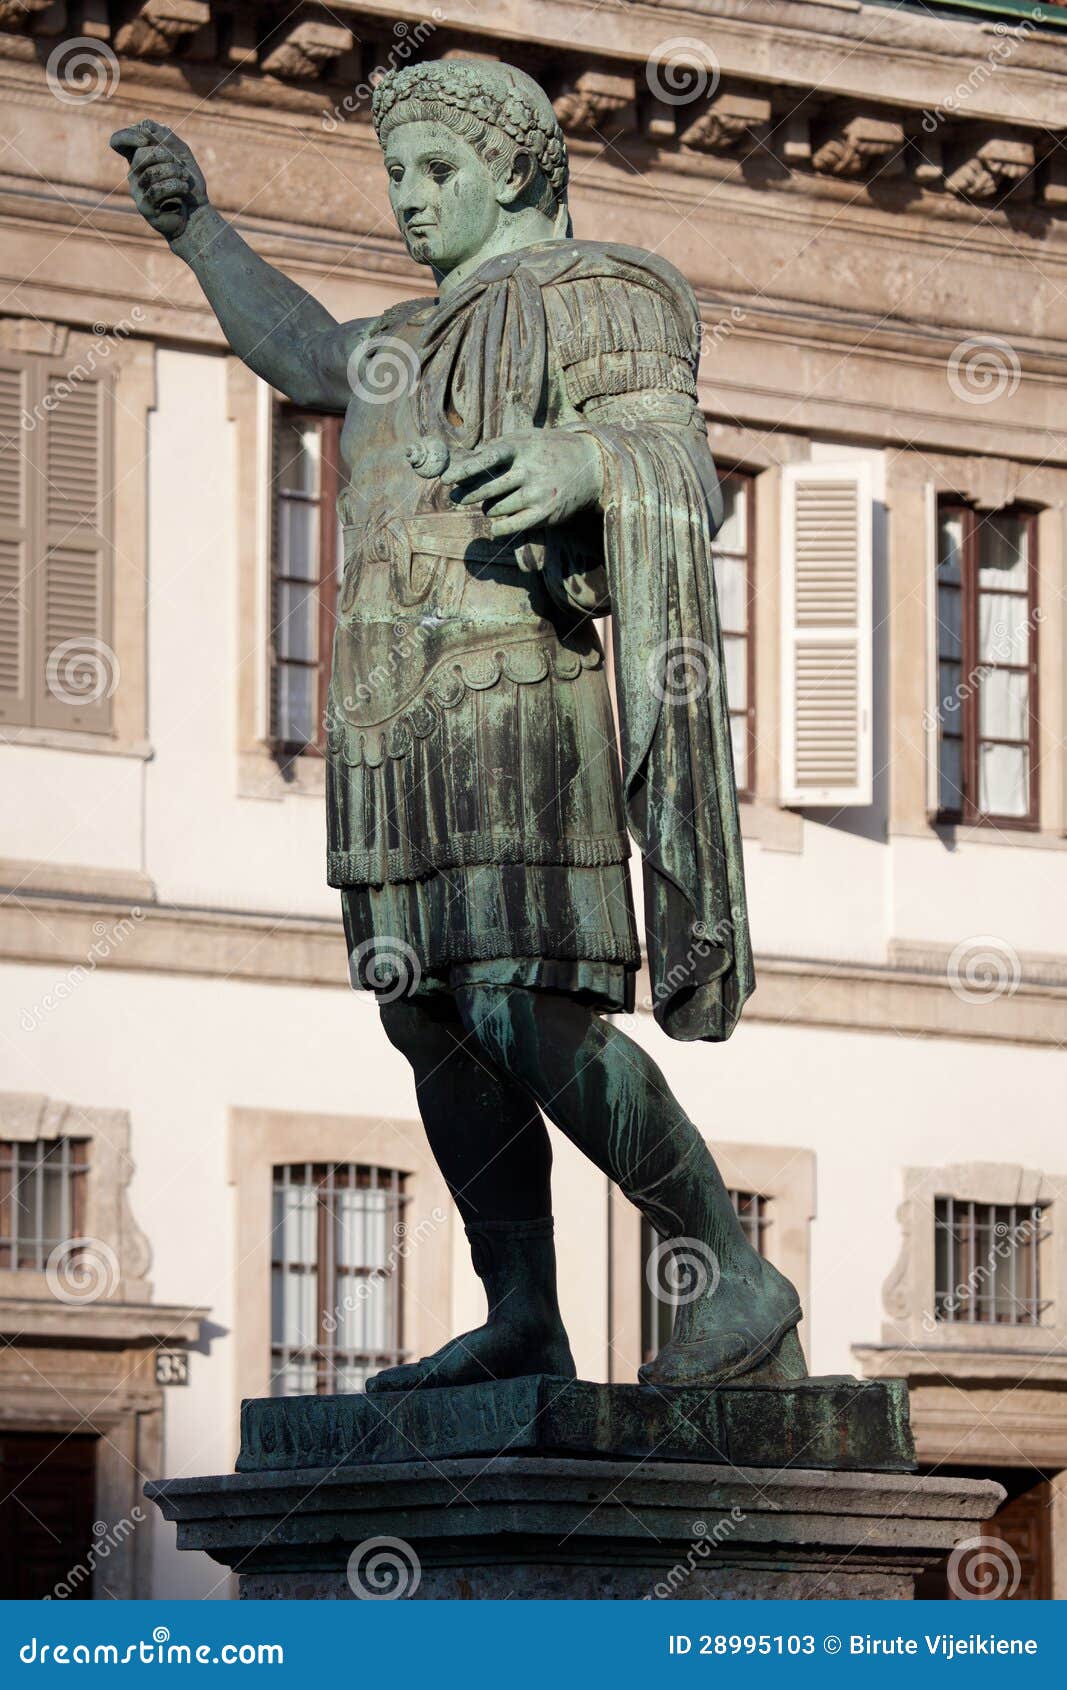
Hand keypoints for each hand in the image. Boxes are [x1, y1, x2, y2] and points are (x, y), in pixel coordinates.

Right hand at [110, 118, 208, 240]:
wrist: (197, 213)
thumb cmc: (188, 183)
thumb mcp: (181, 154)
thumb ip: (166, 137)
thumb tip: (145, 124)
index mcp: (138, 159)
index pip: (118, 142)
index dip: (128, 136)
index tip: (146, 138)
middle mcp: (134, 174)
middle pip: (140, 155)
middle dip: (164, 155)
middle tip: (180, 166)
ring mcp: (138, 192)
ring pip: (150, 173)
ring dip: (174, 172)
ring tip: (185, 178)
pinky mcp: (145, 208)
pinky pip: (156, 190)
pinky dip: (175, 186)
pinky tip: (184, 189)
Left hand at [442, 429, 602, 538]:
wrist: (591, 465)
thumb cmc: (550, 450)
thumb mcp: (528, 438)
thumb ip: (499, 447)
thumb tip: (465, 459)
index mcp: (522, 447)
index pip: (487, 458)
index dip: (464, 470)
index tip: (446, 479)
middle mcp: (529, 470)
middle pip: (486, 488)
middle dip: (467, 495)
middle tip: (457, 497)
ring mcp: (537, 493)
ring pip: (495, 508)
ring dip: (488, 509)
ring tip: (495, 503)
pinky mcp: (544, 513)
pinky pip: (509, 526)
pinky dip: (498, 527)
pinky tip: (496, 525)